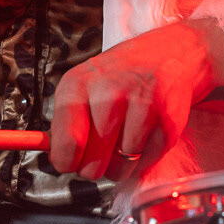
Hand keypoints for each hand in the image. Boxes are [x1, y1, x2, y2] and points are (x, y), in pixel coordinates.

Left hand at [48, 18, 223, 180]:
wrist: (167, 55)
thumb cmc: (118, 76)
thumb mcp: (82, 85)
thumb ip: (65, 121)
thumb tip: (55, 158)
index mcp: (79, 85)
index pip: (67, 142)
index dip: (66, 161)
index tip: (70, 162)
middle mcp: (110, 93)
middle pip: (92, 164)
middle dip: (94, 167)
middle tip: (99, 152)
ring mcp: (142, 107)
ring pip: (120, 168)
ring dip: (120, 165)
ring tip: (122, 141)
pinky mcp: (167, 122)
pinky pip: (145, 164)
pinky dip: (142, 160)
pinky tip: (142, 137)